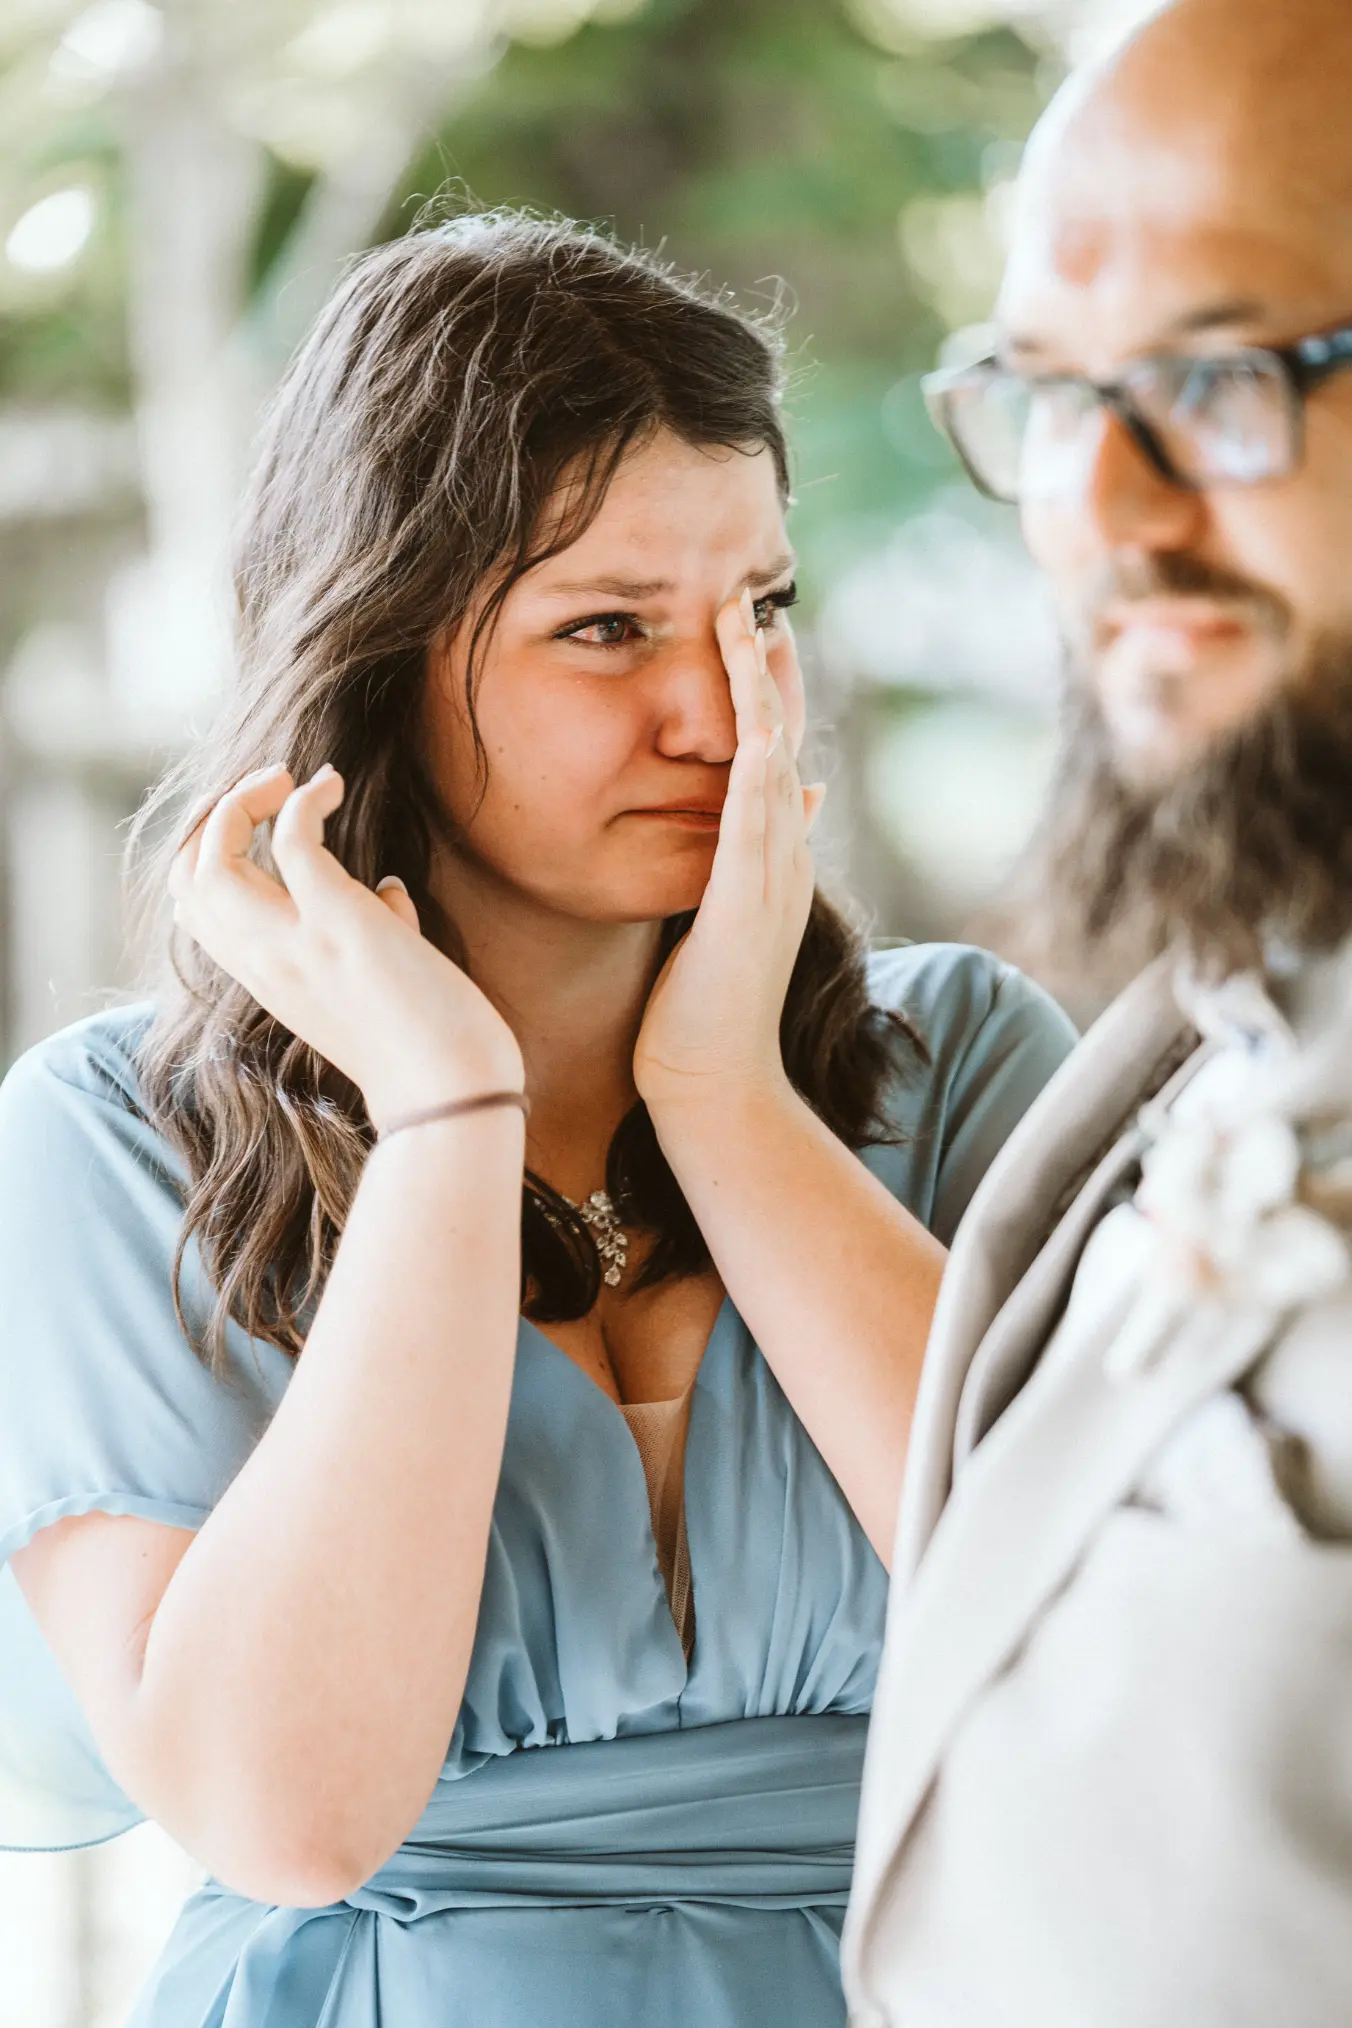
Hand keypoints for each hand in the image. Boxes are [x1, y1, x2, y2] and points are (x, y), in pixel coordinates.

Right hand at [168, 764, 523, 1129]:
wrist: (451, 1092)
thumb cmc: (427, 1044)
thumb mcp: (383, 979)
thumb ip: (377, 930)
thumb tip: (391, 890)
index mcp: (267, 978)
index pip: (194, 907)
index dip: (207, 852)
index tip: (256, 820)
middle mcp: (264, 962)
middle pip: (186, 876)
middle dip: (211, 815)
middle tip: (264, 787)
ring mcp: (294, 943)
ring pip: (211, 856)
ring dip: (241, 800)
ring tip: (286, 780)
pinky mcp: (337, 924)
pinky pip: (292, 840)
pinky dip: (304, 800)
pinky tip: (331, 787)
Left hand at [633, 593, 824, 1115]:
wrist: (715, 1085)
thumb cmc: (699, 1019)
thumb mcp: (718, 928)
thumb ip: (740, 868)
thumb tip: (789, 803)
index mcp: (768, 862)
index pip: (770, 756)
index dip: (760, 695)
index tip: (743, 635)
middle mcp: (780, 855)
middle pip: (782, 736)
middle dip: (767, 665)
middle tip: (752, 593)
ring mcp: (771, 870)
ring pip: (773, 751)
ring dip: (760, 682)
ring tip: (745, 612)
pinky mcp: (747, 889)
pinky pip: (755, 796)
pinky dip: (754, 740)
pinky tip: (744, 697)